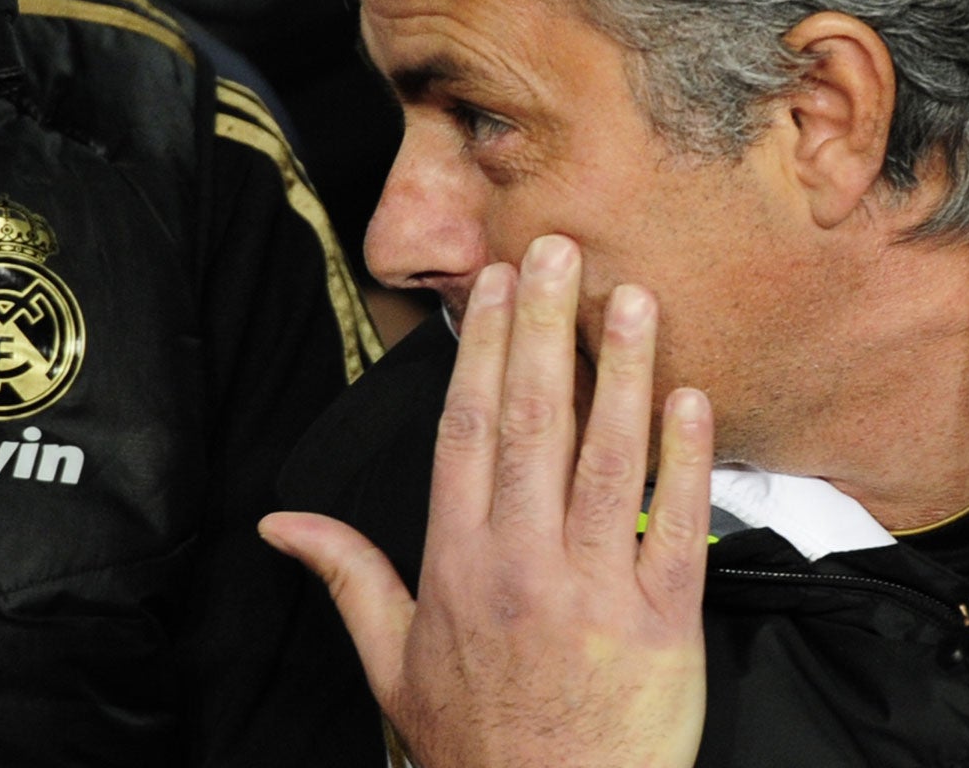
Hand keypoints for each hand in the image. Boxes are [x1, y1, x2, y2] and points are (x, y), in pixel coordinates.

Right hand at [260, 235, 712, 767]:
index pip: (465, 430)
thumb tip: (278, 523)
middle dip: (545, 328)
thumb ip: (345, 575)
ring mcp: (595, 592)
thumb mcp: (390, 661)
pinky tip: (690, 398)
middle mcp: (521, 564)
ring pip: (607, 459)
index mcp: (456, 562)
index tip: (493, 285)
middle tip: (560, 250)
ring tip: (632, 298)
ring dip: (621, 371)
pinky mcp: (664, 625)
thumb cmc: (474, 745)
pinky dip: (686, 460)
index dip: (481, 349)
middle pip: (531, 422)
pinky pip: (676, 526)